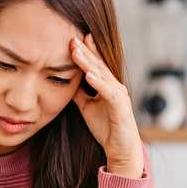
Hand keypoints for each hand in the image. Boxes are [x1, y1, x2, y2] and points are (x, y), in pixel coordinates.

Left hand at [70, 33, 143, 172]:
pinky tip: (88, 75)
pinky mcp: (120, 107)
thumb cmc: (106, 128)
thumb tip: (65, 81)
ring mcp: (119, 95)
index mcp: (108, 86)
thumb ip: (80, 94)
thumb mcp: (87, 107)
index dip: (86, 51)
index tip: (72, 38)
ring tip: (76, 51)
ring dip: (89, 63)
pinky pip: (108, 92)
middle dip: (86, 51)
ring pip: (102, 75)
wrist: (121, 150)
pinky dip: (98, 83)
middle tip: (72, 37)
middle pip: (99, 65)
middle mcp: (115, 87)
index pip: (96, 65)